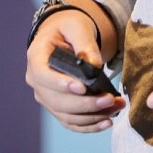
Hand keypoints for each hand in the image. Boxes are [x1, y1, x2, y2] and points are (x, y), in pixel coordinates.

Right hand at [25, 7, 123, 132]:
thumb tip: (95, 67)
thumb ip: (85, 43)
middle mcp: (36, 80)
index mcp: (36, 57)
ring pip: (66, 115)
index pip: (43, 75)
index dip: (60, 84)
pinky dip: (89, 125)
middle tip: (110, 99)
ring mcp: (46, 96)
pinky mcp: (58, 107)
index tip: (83, 87)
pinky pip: (71, 122)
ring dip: (92, 116)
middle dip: (86, 104)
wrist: (65, 36)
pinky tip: (107, 121)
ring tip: (116, 107)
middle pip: (57, 101)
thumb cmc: (68, 28)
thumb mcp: (77, 26)